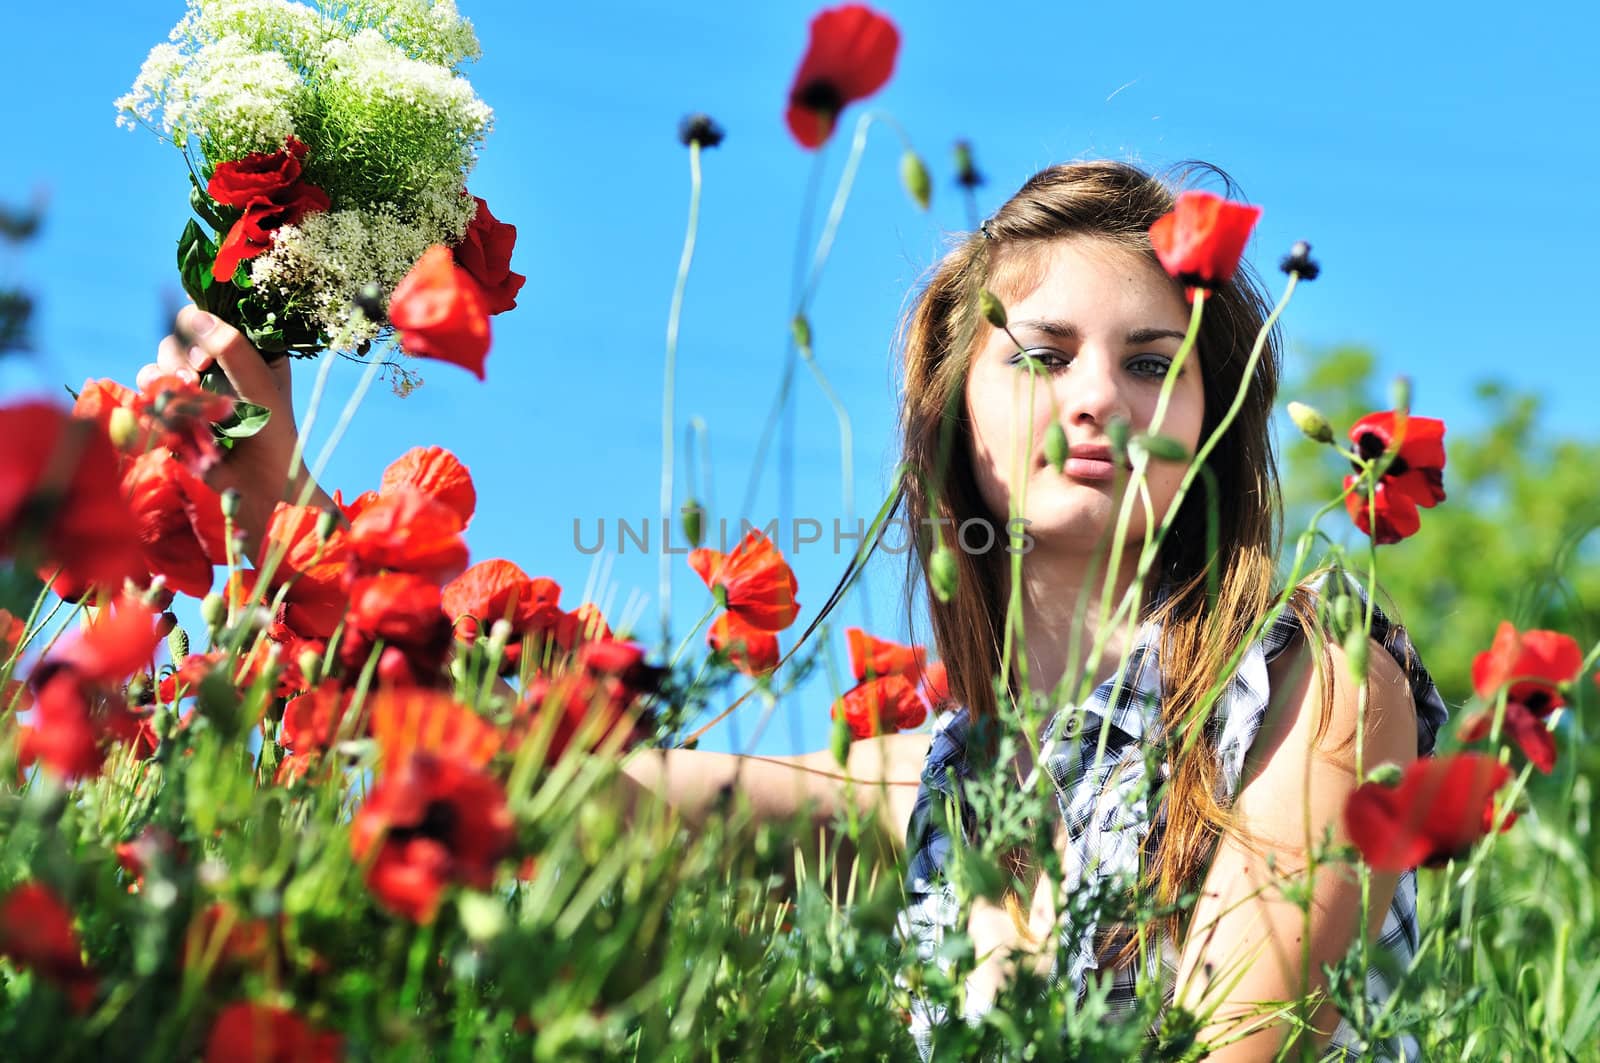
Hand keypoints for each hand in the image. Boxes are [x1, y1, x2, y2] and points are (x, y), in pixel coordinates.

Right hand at [138, 305, 331, 559]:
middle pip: (180, 334)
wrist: (261, 489)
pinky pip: (149, 392)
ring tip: (186, 392)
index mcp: (249, 350)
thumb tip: (196, 315)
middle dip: (182, 350)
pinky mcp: (174, 411)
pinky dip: (155, 396)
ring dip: (167, 373)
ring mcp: (194, 387)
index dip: (203, 321)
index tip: (210, 348)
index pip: (216, 315)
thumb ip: (233, 350)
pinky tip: (170, 410)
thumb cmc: (273, 437)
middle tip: (197, 373)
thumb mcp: (261, 389)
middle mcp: (219, 364)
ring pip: (161, 361)